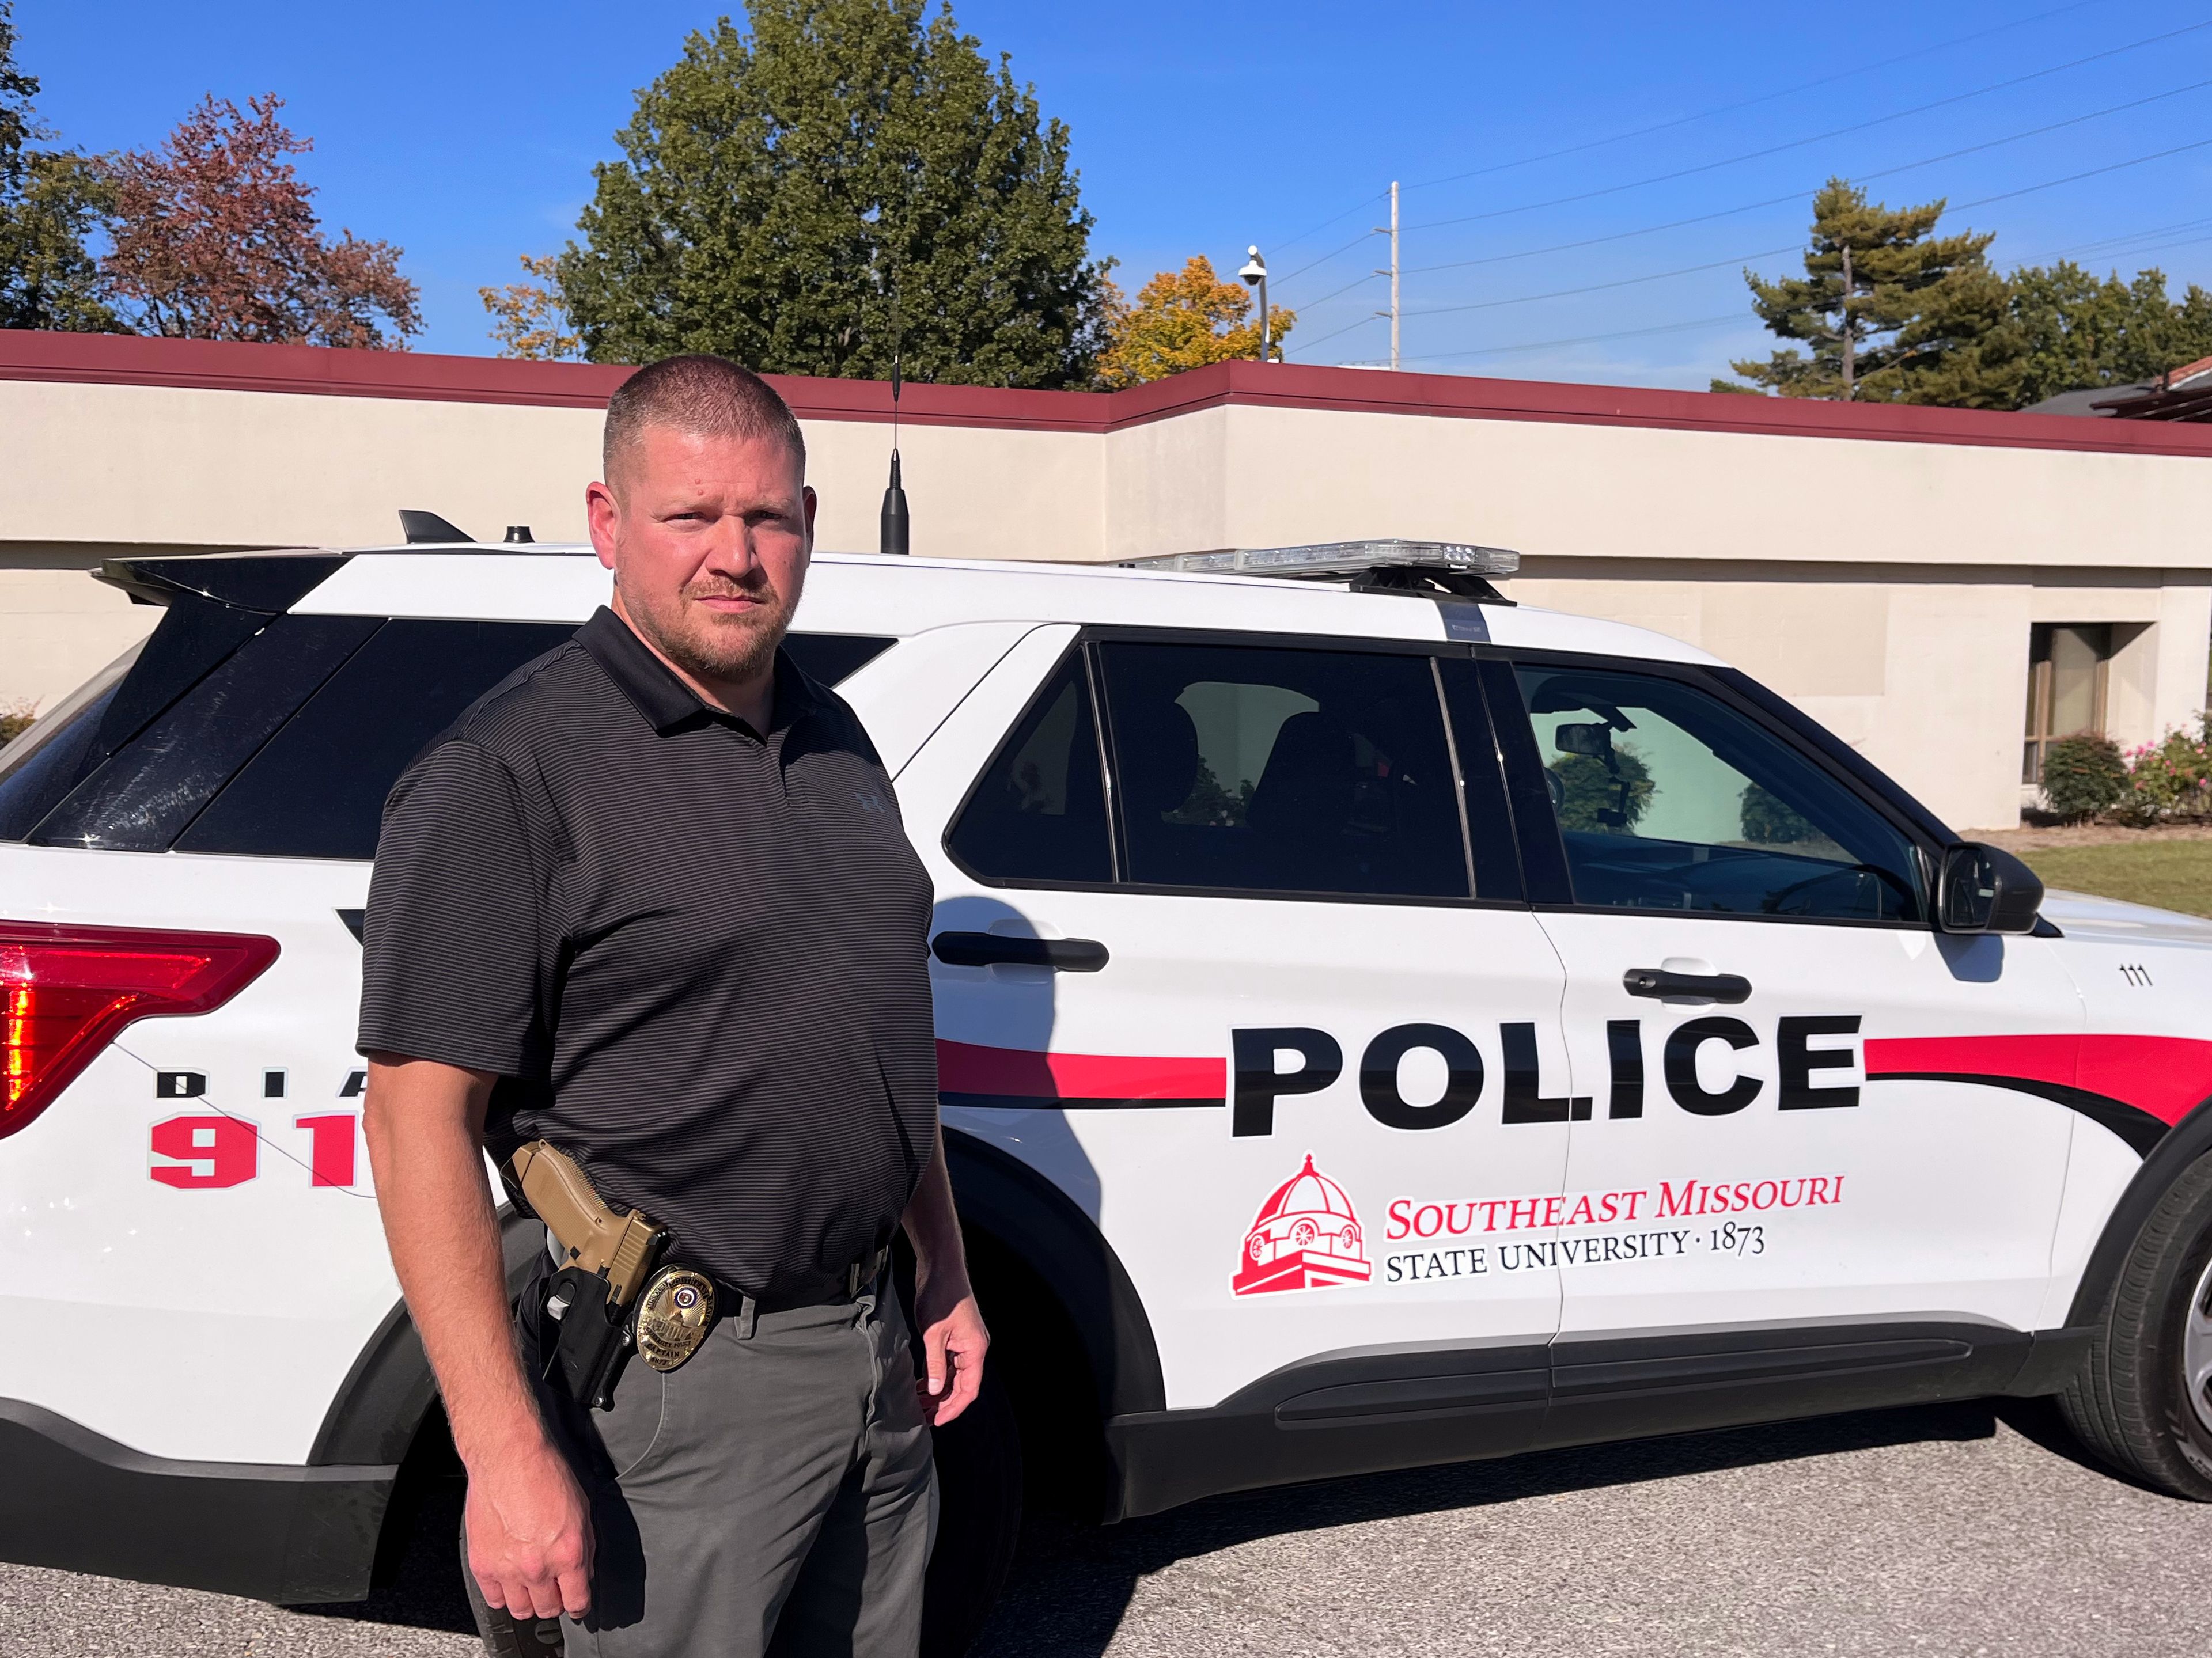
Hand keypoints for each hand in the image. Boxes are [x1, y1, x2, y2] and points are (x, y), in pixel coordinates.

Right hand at [463, 1436, 593, 1621]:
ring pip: (521, 1611)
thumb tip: (583, 1574)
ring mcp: (507, 1569)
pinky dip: (503, 1594)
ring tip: (532, 1586)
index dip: (580, 1605)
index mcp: (568, 1553)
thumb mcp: (582, 1511)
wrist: (508, 1457)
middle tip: (554, 1589)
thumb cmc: (545, 1474)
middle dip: (555, 1602)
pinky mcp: (483, 1565)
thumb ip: (585, 1548)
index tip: (577, 1603)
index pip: (577, 1602)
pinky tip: (510, 1580)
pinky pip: (493, 1599)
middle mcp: (538, 1567)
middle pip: (549, 1610)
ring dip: (529, 1602)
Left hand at [912, 1272, 988, 1426]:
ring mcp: (965, 1343)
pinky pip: (948, 1364)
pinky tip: (921, 1384)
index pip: (969, 1389)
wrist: (941, 1268)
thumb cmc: (941, 1296)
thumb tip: (936, 1390)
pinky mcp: (954, 1337)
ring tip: (919, 1404)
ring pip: (954, 1376)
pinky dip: (937, 1375)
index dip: (953, 1408)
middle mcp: (974, 1349)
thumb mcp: (933, 1334)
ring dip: (938, 1391)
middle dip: (943, 1403)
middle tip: (923, 1417)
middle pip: (962, 1385)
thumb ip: (935, 1364)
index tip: (937, 1421)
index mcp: (975, 1349)